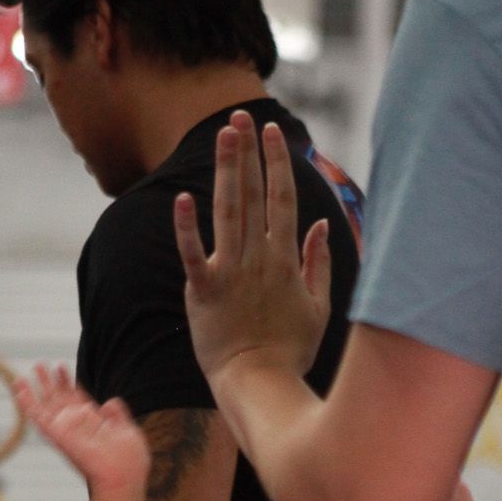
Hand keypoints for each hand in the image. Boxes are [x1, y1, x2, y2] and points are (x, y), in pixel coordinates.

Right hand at [16, 367, 151, 495]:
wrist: (122, 478)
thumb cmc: (129, 463)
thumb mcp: (127, 431)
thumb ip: (118, 415)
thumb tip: (110, 401)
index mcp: (92, 423)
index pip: (76, 398)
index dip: (68, 382)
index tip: (61, 367)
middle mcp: (77, 426)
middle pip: (58, 399)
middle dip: (49, 382)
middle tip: (40, 364)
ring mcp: (66, 430)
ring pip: (45, 406)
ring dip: (35, 390)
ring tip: (26, 374)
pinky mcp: (58, 435)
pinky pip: (39, 418)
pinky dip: (28, 404)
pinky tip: (20, 390)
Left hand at [174, 112, 331, 387]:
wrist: (259, 383)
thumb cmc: (290, 351)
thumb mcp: (318, 307)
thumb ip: (318, 263)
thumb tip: (319, 224)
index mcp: (286, 259)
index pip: (282, 200)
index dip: (277, 163)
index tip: (272, 134)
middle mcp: (259, 258)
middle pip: (254, 194)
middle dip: (248, 152)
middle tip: (240, 117)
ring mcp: (231, 272)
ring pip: (227, 210)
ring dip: (225, 170)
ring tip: (223, 135)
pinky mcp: (204, 291)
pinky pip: (193, 253)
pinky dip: (187, 227)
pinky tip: (182, 198)